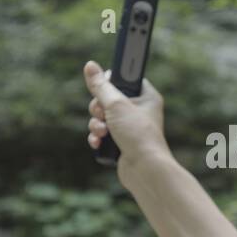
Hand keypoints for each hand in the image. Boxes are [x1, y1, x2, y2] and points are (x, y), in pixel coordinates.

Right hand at [83, 61, 168, 176]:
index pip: (125, 79)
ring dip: (96, 125)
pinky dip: (98, 137)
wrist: (145, 170)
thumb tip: (90, 66)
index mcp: (146, 96)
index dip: (111, 82)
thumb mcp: (116, 105)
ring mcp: (130, 128)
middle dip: (98, 108)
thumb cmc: (138, 135)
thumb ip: (101, 86)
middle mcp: (140, 111)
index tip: (103, 87)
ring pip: (103, 118)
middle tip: (102, 114)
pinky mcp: (122, 142)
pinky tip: (98, 143)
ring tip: (102, 132)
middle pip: (109, 99)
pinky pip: (103, 134)